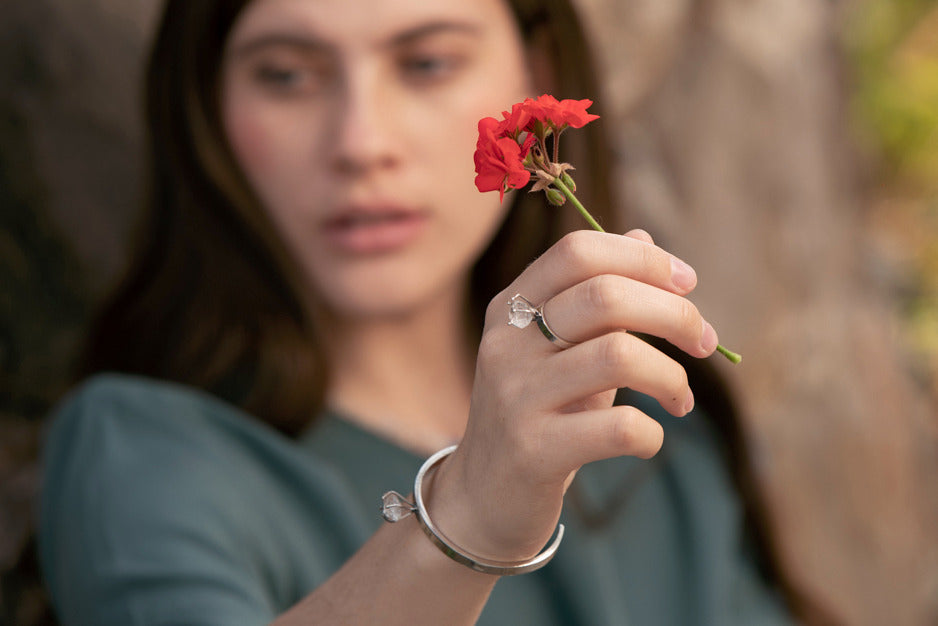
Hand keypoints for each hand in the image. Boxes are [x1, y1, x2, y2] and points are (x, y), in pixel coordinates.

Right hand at [428, 229, 718, 563]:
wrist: (484, 496)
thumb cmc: (536, 412)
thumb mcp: (557, 348)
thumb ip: (596, 295)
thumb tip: (646, 239)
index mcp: (512, 307)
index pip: (578, 251)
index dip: (644, 259)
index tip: (686, 284)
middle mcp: (508, 344)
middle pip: (606, 296)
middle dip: (676, 313)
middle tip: (705, 342)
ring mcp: (517, 396)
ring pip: (619, 356)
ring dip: (672, 376)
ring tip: (680, 398)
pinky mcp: (533, 451)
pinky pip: (618, 428)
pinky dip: (652, 432)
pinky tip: (649, 438)